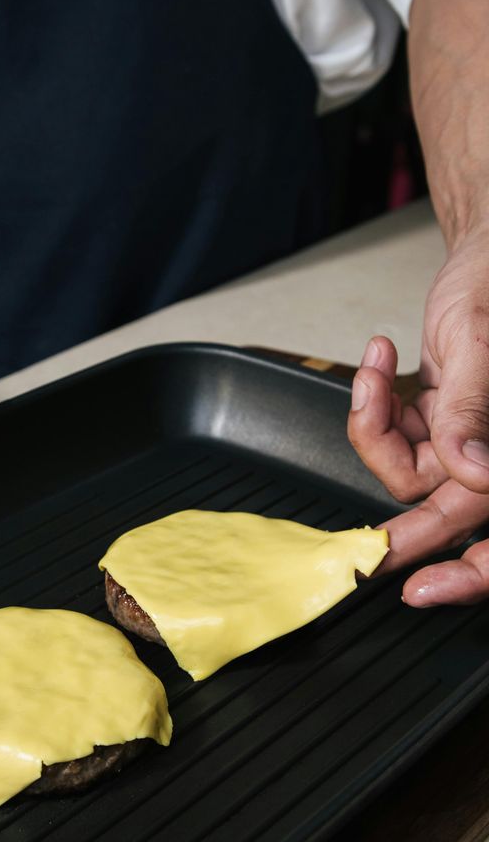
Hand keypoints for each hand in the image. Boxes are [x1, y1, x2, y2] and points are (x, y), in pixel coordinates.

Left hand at [348, 237, 488, 604]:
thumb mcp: (482, 344)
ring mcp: (476, 441)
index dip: (475, 573)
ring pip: (414, 475)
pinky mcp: (446, 424)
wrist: (486, 252)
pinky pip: (400, 440)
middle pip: (458, 518)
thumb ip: (476, 413)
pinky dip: (378, 407)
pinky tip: (383, 361)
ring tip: (377, 374)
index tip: (422, 589)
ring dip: (378, 427)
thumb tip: (475, 471)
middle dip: (407, 529)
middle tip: (366, 552)